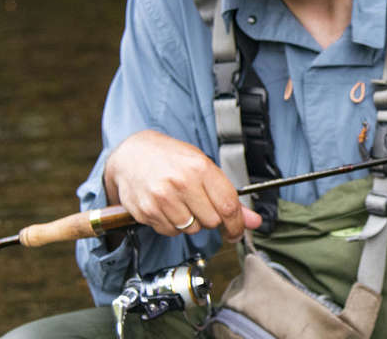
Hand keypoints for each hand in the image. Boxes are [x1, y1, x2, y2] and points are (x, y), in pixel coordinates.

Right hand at [104, 130, 261, 240]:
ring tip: (181, 203)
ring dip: (190, 223)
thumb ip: (229, 197)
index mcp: (200, 168)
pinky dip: (172, 225)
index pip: (228, 207)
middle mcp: (180, 182)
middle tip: (200, 204)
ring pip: (191, 229)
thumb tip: (254, 221)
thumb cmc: (170, 158)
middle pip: (211, 221)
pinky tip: (167, 208)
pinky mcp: (146, 211)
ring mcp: (161, 198)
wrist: (132, 154)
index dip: (237, 225)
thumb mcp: (204, 167)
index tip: (237, 231)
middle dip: (211, 218)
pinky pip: (170, 232)